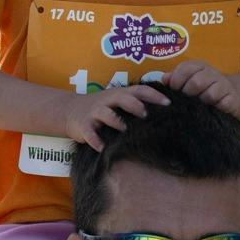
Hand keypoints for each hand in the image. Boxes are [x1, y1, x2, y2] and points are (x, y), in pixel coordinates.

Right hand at [51, 81, 167, 149]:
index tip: (169, 103)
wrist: (71, 110)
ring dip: (115, 121)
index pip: (139, 90)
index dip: (154, 95)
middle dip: (135, 105)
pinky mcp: (84, 125)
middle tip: (147, 114)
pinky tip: (102, 148)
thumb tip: (166, 112)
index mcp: (120, 94)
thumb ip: (137, 103)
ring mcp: (95, 112)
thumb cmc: (103, 108)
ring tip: (125, 129)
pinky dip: (95, 140)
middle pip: (123, 98)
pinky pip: (89, 133)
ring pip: (105, 114)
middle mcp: (108, 100)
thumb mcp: (119, 101)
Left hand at [164, 61, 239, 115]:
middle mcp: (212, 73)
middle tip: (185, 101)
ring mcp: (224, 85)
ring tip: (198, 107)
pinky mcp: (232, 99)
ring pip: (210, 95)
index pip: (186, 68)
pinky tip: (212, 111)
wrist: (232, 95)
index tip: (174, 90)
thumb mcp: (189, 80)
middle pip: (197, 82)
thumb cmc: (204, 88)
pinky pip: (223, 104)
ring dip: (202, 103)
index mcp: (199, 66)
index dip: (177, 80)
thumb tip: (164, 79)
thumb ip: (175, 79)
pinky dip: (216, 108)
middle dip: (188, 94)